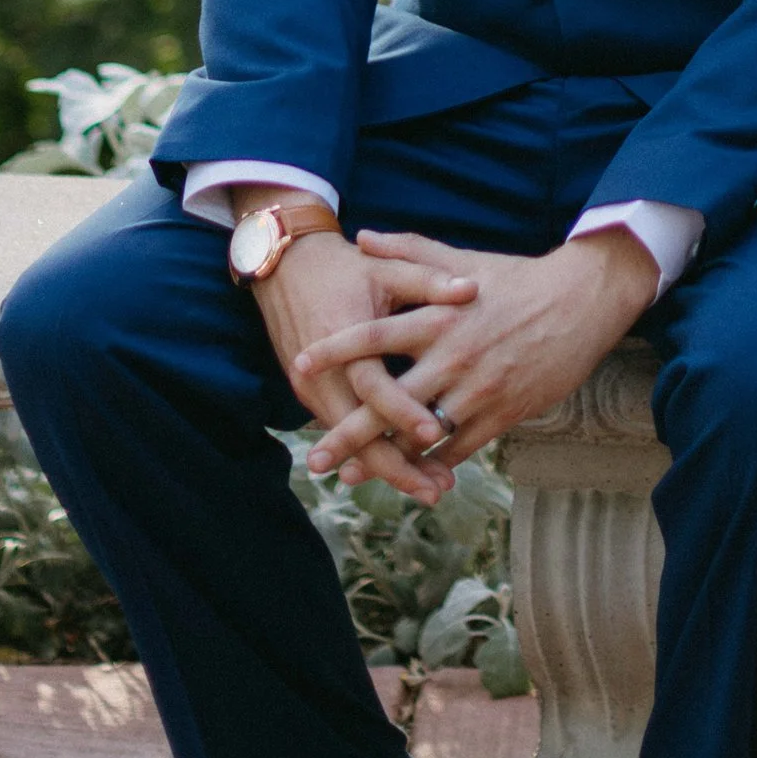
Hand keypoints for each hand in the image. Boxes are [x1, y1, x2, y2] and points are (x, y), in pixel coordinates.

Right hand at [251, 229, 463, 503]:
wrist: (285, 268)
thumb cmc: (344, 267)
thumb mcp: (385, 268)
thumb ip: (427, 279)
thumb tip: (470, 289)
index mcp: (343, 337)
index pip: (374, 386)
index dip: (403, 412)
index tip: (436, 433)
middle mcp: (324, 372)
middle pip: (359, 431)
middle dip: (396, 465)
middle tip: (435, 490)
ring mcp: (313, 388)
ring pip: (352, 440)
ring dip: (387, 467)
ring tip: (428, 489)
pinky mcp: (312, 396)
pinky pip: (344, 431)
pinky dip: (370, 453)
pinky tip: (402, 469)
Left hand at [294, 226, 657, 484]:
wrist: (582, 301)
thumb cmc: (517, 279)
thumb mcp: (462, 261)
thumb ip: (410, 251)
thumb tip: (363, 237)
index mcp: (438, 317)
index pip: (375, 336)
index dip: (335, 351)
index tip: (299, 365)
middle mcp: (453, 357)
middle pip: (389, 401)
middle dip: (349, 433)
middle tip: (314, 458)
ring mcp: (478, 390)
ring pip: (422, 434)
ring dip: (385, 459)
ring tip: (352, 478)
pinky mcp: (503, 414)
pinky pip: (460, 448)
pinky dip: (433, 465)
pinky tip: (410, 477)